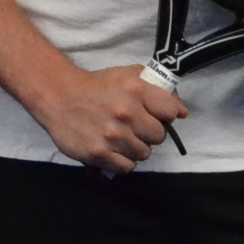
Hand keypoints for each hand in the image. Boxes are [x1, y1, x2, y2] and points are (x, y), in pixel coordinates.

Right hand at [30, 63, 188, 173]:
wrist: (60, 97)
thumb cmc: (99, 86)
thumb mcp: (130, 76)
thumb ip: (160, 90)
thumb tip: (183, 112)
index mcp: (136, 89)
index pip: (170, 112)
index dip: (165, 114)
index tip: (155, 114)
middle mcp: (126, 112)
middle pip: (159, 136)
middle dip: (150, 132)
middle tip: (136, 127)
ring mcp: (112, 135)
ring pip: (144, 153)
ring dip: (136, 147)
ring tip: (123, 137)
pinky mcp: (99, 153)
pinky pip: (127, 167)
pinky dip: (123, 161)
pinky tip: (115, 149)